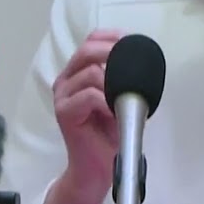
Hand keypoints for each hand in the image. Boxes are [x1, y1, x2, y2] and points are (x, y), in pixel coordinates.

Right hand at [52, 29, 124, 196]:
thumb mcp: (120, 98)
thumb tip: (140, 58)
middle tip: (130, 69)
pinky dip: (106, 102)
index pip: (91, 41)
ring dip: (113, 86)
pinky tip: (113, 114)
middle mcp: (67, 80)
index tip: (130, 41)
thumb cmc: (109, 133)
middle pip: (87, 51)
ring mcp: (63, 95)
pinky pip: (90, 95)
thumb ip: (122, 77)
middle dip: (112, 54)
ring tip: (119, 104)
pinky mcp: (64, 112)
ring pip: (91, 74)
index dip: (111, 37)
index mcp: (78, 73)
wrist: (98, 167)